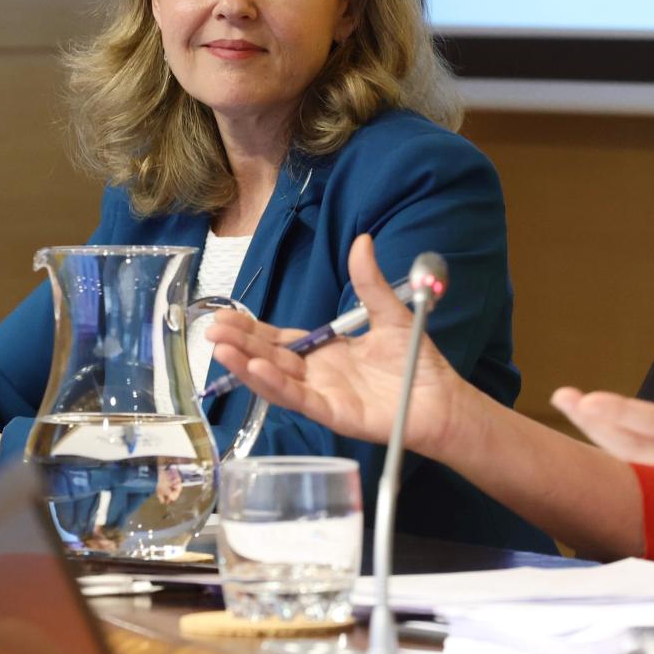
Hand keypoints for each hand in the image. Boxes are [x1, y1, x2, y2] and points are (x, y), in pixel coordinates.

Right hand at [209, 234, 469, 455]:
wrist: (443, 398)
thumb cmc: (416, 361)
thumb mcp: (389, 313)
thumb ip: (369, 282)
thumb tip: (362, 239)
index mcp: (326, 352)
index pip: (280, 340)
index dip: (252, 329)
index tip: (224, 316)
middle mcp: (318, 375)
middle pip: (270, 358)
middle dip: (240, 345)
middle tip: (210, 330)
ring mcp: (324, 396)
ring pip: (277, 380)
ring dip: (248, 366)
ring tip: (221, 350)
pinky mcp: (336, 414)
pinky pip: (300, 400)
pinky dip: (277, 386)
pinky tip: (256, 371)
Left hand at [551, 281, 653, 502]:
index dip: (627, 414)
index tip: (592, 401)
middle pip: (635, 441)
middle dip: (595, 421)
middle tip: (562, 397)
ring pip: (631, 450)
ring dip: (596, 429)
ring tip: (565, 403)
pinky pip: (638, 453)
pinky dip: (610, 438)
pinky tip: (589, 420)